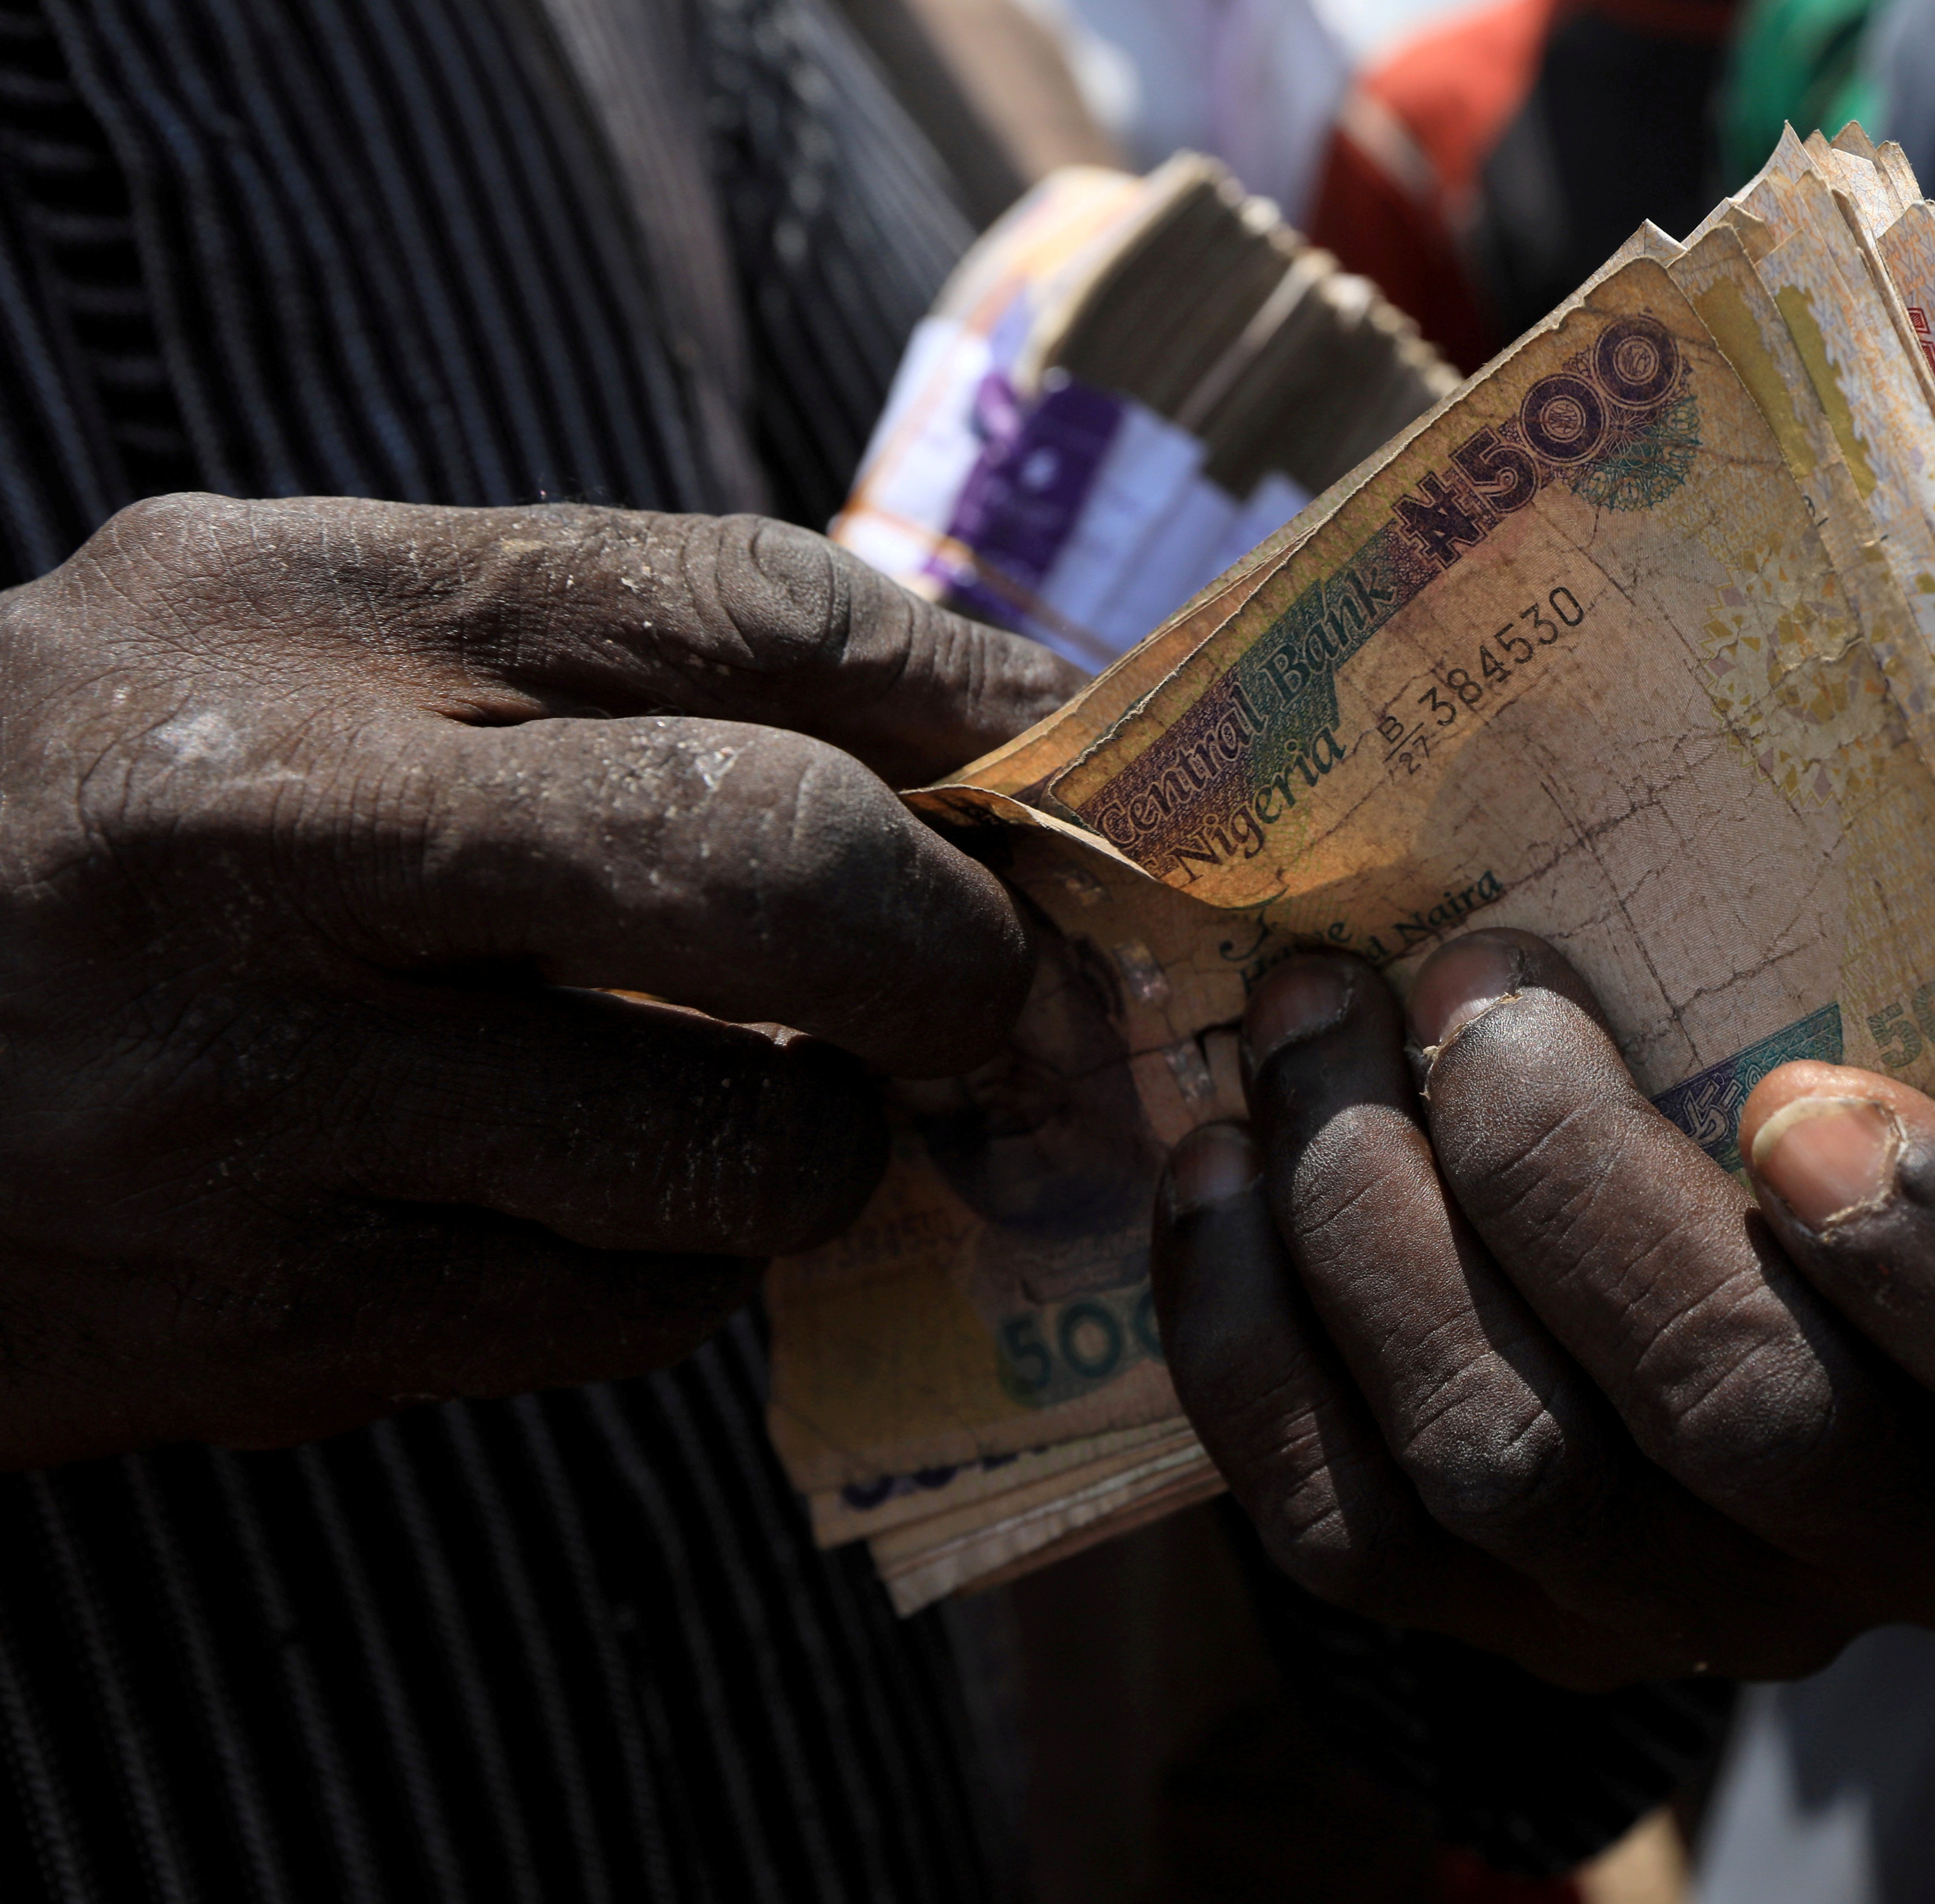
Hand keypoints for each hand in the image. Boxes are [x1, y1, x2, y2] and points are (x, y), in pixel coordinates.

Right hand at [0, 493, 1078, 1466]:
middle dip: (956, 944)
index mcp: (290, 614)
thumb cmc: (78, 818)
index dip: (974, 693)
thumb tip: (939, 750)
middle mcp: (273, 838)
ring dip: (824, 1141)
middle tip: (991, 984)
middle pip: (784, 867)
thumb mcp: (274, 637)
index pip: (742, 608)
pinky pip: (628, 1312)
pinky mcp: (269, 1324)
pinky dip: (682, 1272)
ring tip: (774, 1107)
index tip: (1083, 760)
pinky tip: (602, 1214)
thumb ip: (573, 657)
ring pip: (736, 1142)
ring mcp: (262, 1102)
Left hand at [1149, 929, 1934, 1687]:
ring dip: (1371, 1219)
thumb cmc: (1895, 1096)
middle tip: (1469, 978)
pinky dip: (1259, 1336)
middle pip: (1738, 1413)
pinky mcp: (1502, 1630)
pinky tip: (1221, 1166)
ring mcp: (1698, 1612)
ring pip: (1510, 1465)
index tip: (1806, 1097)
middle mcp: (1916, 1548)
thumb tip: (1857, 646)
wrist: (1760, 1286)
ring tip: (1309, 1020)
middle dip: (1562, 1171)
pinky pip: (1344, 1529)